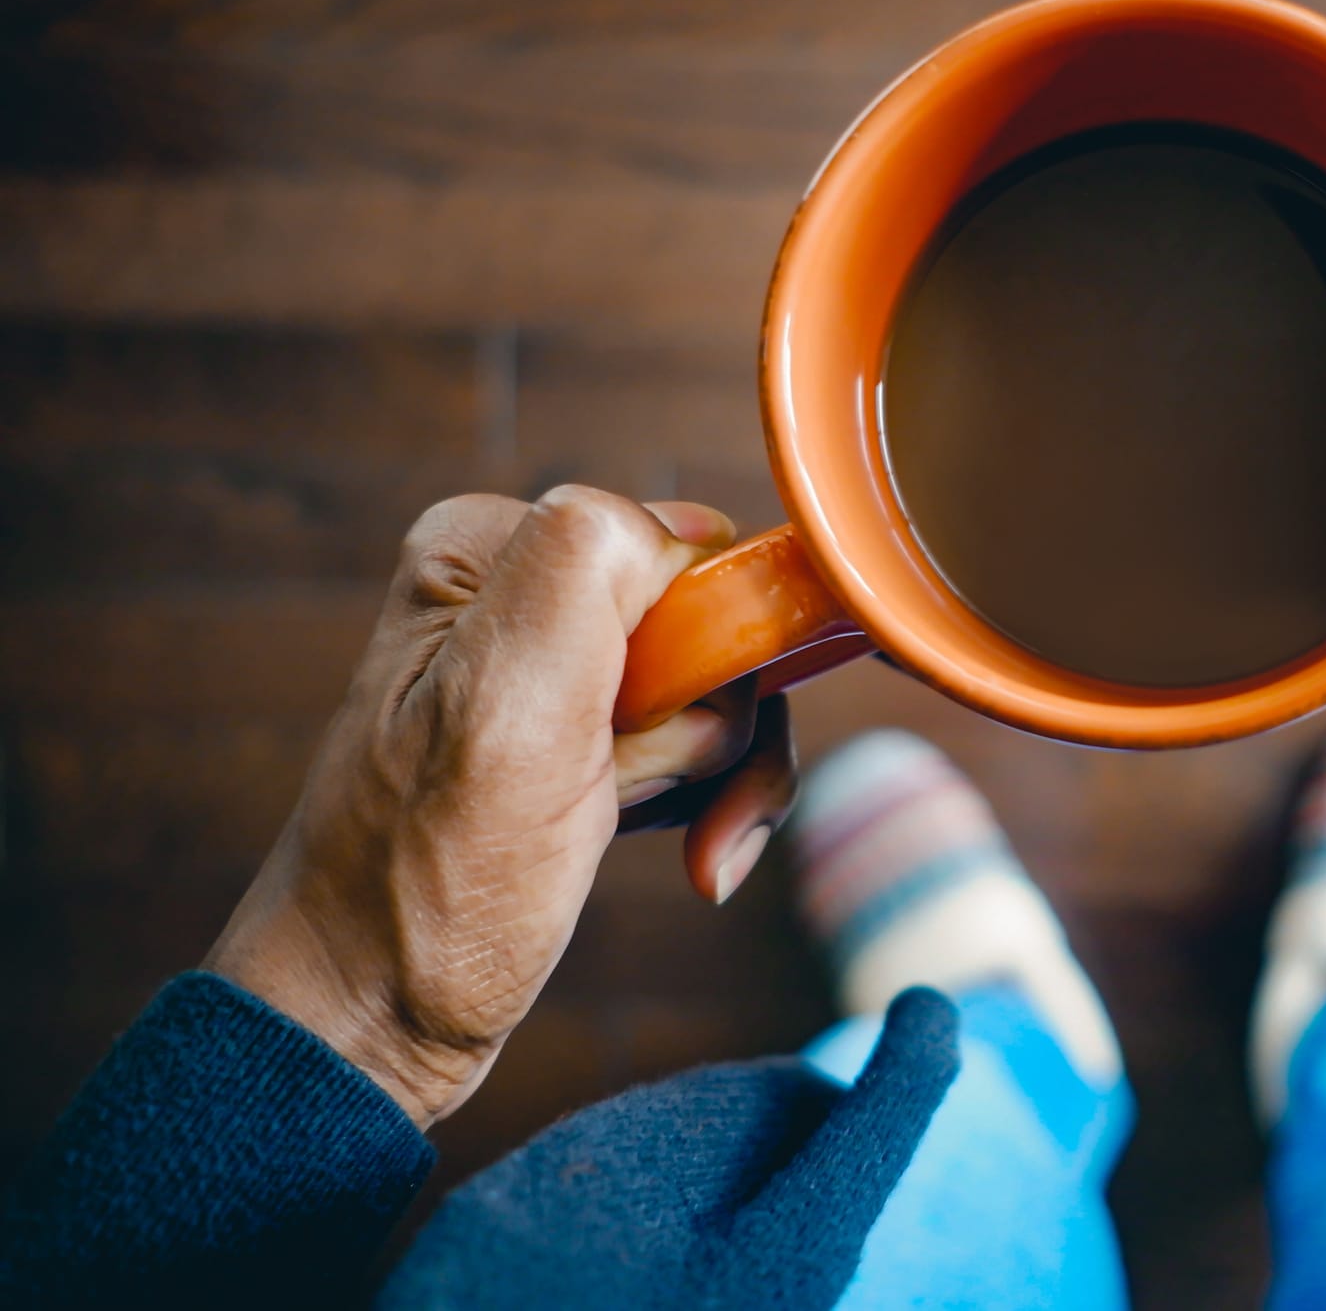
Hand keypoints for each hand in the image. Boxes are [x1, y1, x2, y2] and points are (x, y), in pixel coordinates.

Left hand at [205, 487, 797, 1127]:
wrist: (371, 1020)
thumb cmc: (422, 890)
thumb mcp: (500, 708)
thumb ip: (582, 568)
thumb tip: (682, 530)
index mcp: (492, 551)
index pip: (683, 545)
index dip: (710, 647)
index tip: (660, 737)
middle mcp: (522, 590)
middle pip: (715, 616)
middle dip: (724, 721)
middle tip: (655, 800)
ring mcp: (556, 666)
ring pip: (727, 680)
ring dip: (729, 773)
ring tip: (684, 843)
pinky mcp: (585, 732)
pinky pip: (707, 735)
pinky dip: (719, 799)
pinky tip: (692, 854)